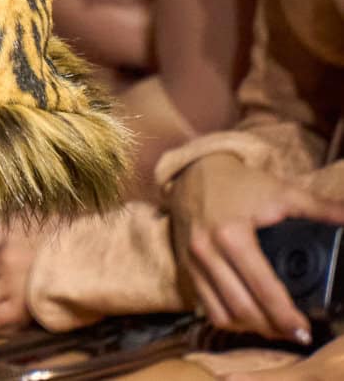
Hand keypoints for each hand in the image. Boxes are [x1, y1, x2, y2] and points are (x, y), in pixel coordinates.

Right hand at [167, 153, 343, 344]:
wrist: (193, 170)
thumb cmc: (240, 183)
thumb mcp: (281, 191)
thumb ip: (318, 208)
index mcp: (232, 234)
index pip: (263, 289)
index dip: (286, 316)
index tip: (304, 329)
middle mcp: (207, 251)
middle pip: (244, 309)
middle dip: (273, 329)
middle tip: (296, 333)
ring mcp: (193, 262)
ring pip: (224, 316)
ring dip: (252, 329)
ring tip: (275, 328)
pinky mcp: (186, 268)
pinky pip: (208, 309)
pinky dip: (230, 321)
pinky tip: (249, 318)